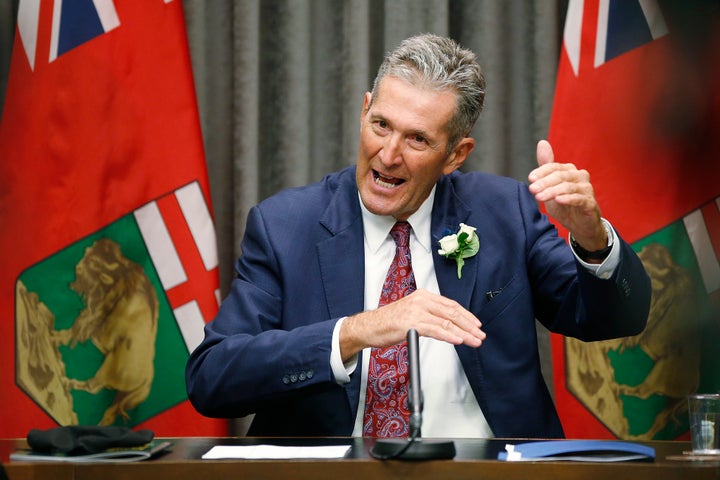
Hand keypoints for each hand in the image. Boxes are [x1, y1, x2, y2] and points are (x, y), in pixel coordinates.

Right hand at [339, 289, 485, 361]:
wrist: (369, 327)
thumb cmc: (388, 322)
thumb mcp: (412, 313)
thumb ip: (429, 315)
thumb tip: (449, 325)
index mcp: (423, 296)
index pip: (450, 304)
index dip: (466, 315)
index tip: (476, 324)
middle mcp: (421, 301)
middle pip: (451, 312)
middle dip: (469, 325)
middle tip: (480, 334)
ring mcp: (416, 311)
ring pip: (446, 322)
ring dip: (464, 333)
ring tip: (474, 340)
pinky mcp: (411, 323)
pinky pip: (435, 330)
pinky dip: (449, 335)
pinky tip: (458, 340)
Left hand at [528, 140, 606, 250]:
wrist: (579, 224)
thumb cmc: (564, 204)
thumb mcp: (550, 186)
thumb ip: (546, 167)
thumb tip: (542, 142)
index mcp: (569, 170)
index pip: (554, 167)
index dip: (542, 172)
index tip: (530, 179)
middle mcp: (580, 176)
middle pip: (560, 175)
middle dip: (544, 182)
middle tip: (532, 189)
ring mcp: (586, 189)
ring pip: (568, 187)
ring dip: (552, 191)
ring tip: (539, 197)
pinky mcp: (590, 202)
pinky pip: (578, 198)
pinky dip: (567, 198)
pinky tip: (558, 200)